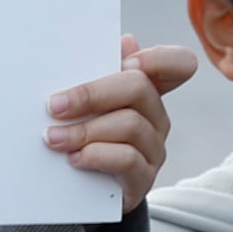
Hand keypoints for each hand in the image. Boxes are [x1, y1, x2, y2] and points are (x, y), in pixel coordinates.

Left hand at [47, 38, 198, 216]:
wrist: (81, 192)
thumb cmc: (85, 137)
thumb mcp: (89, 104)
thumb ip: (101, 73)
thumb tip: (126, 40)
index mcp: (147, 91)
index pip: (178, 64)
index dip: (159, 58)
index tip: (126, 61)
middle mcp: (157, 117)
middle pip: (139, 88)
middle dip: (92, 94)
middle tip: (55, 106)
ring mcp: (154, 148)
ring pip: (130, 124)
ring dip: (84, 130)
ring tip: (53, 138)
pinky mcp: (143, 178)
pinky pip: (126, 159)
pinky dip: (96, 155)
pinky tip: (74, 158)